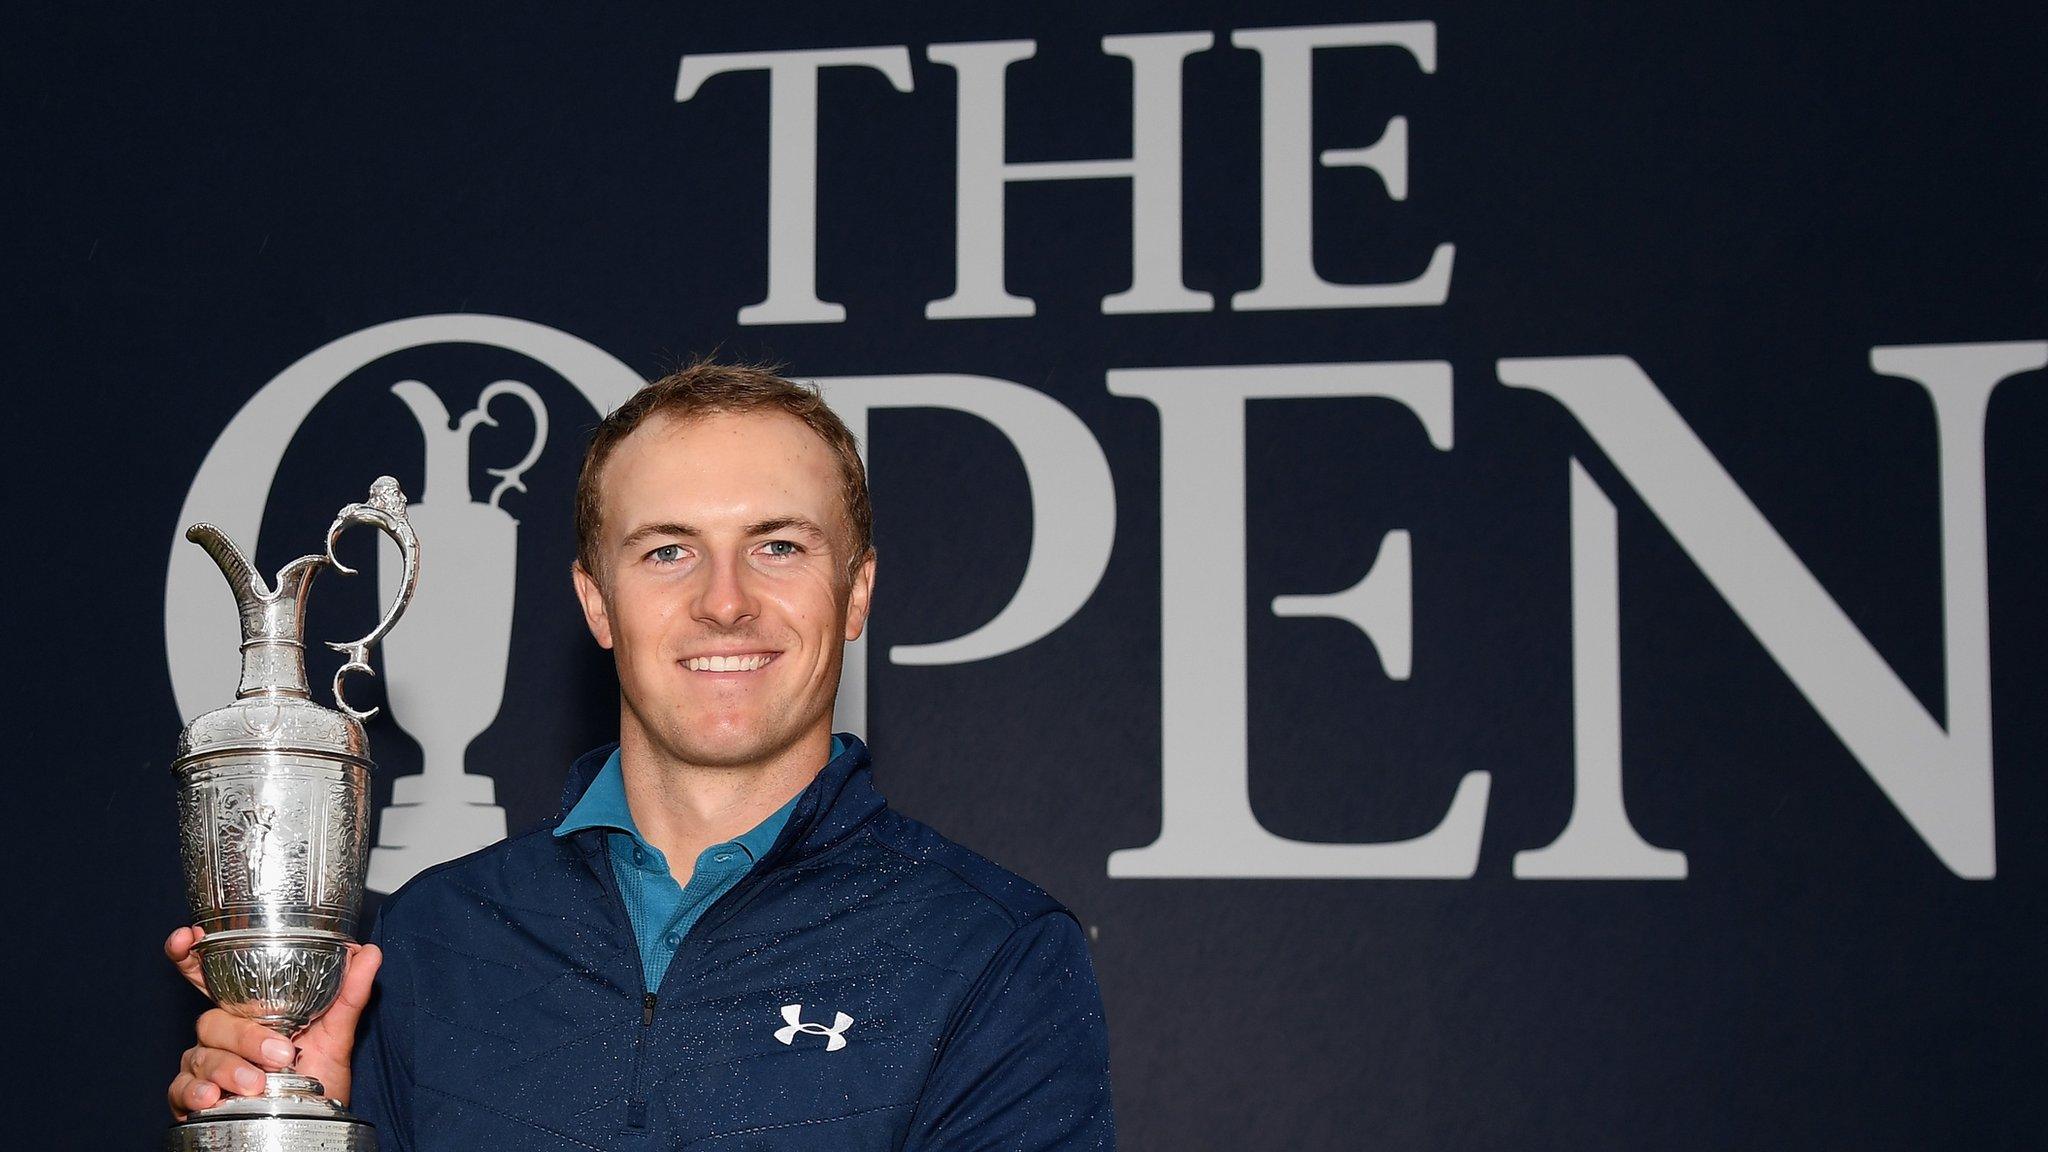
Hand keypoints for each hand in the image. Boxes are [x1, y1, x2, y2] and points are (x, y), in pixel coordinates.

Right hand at [164, 926, 381, 1119]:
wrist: (313, 1123)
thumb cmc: (316, 1077)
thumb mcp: (336, 1035)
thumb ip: (349, 994)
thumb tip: (370, 952)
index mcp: (248, 1011)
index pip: (209, 975)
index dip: (189, 954)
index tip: (187, 938)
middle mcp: (222, 1034)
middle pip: (212, 1019)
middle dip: (244, 1037)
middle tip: (280, 1055)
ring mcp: (204, 1064)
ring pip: (201, 1055)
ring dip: (229, 1069)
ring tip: (257, 1084)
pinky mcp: (193, 1097)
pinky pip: (181, 1089)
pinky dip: (195, 1092)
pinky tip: (211, 1098)